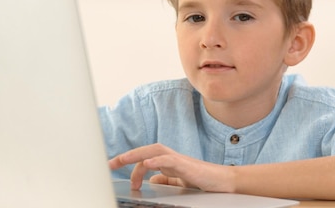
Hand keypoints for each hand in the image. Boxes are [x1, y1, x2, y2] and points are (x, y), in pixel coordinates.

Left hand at [108, 143, 235, 192]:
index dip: (129, 163)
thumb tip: (150, 180)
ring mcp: (180, 160)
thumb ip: (166, 180)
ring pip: (155, 151)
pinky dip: (157, 161)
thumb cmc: (204, 181)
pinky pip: (170, 160)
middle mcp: (172, 158)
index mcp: (169, 163)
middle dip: (127, 156)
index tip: (114, 169)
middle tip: (109, 164)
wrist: (224, 183)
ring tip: (121, 160)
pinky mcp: (187, 166)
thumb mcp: (179, 183)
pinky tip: (146, 165)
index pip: (145, 158)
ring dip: (136, 155)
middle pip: (147, 151)